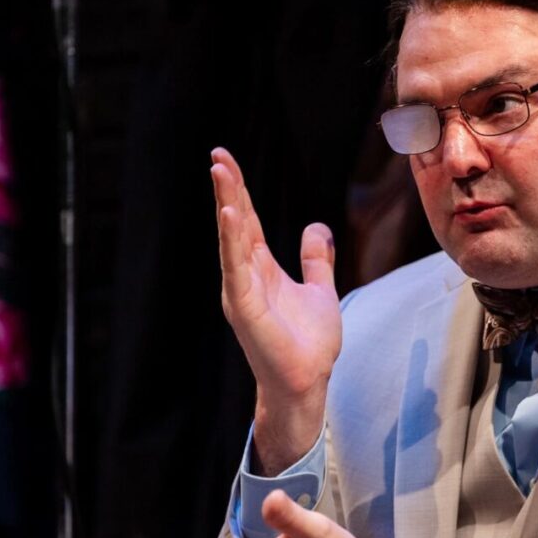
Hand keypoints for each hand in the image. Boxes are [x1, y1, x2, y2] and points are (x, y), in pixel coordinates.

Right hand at [211, 147, 341, 472]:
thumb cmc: (308, 344)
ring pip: (232, 240)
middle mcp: (245, 276)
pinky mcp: (245, 308)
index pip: (247, 221)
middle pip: (236, 223)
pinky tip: (231, 216)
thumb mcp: (320, 290)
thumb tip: (315, 228)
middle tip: (217, 155)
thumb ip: (315, 260)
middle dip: (228, 189)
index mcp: (261, 269)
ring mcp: (242, 291)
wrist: (307, 382)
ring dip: (227, 206)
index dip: (239, 191)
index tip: (225, 160)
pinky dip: (232, 242)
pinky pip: (236, 269)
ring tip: (220, 173)